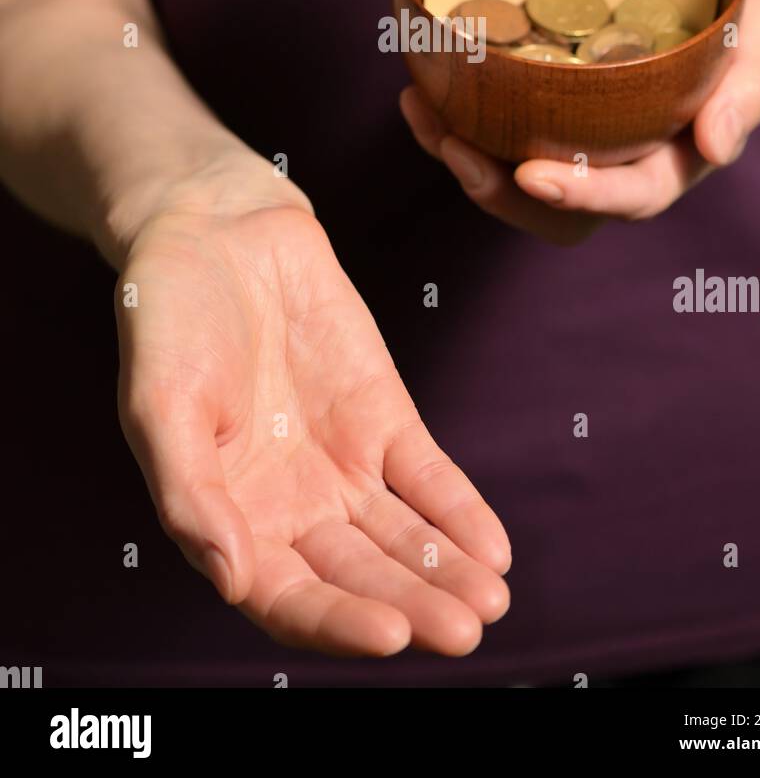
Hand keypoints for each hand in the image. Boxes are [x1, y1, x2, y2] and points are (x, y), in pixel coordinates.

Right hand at [115, 168, 510, 656]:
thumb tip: (231, 578)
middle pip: (359, 578)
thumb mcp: (159, 406)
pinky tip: (493, 548)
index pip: (288, 598)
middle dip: (413, 608)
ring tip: (490, 604)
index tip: (391, 635)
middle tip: (466, 632)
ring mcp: (341, 463)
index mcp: (228, 519)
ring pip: (400, 537)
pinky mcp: (381, 415)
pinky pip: (426, 475)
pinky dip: (458, 512)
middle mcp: (290, 507)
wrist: (215, 231)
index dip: (337, 623)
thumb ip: (191, 494)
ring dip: (445, 573)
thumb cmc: (167, 321)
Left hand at [401, 0, 759, 239]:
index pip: (633, 195)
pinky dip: (460, 110)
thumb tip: (718, 150)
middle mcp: (629, 148)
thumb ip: (750, 85)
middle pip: (560, 206)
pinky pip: (504, 120)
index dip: (581, 195)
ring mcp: (588, 123)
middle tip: (452, 144)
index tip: (530, 174)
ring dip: (463, 155)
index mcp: (682, 149)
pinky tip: (424, 77)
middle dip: (499, 192)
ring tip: (421, 109)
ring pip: (518, 171)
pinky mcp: (557, 89)